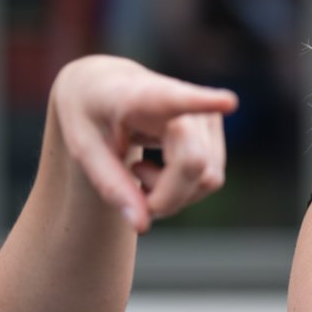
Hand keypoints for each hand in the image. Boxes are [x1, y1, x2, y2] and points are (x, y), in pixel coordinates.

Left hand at [50, 55, 238, 231]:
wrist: (106, 85)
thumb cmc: (91, 114)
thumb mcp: (83, 149)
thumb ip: (112, 186)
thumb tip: (143, 226)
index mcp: (142, 96)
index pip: (176, 99)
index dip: (205, 102)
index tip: (227, 102)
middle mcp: (185, 101)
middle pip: (193, 165)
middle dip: (166, 196)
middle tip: (131, 188)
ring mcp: (207, 113)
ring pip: (208, 178)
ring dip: (174, 195)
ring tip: (140, 174)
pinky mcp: (216, 128)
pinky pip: (211, 178)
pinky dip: (184, 189)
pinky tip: (159, 171)